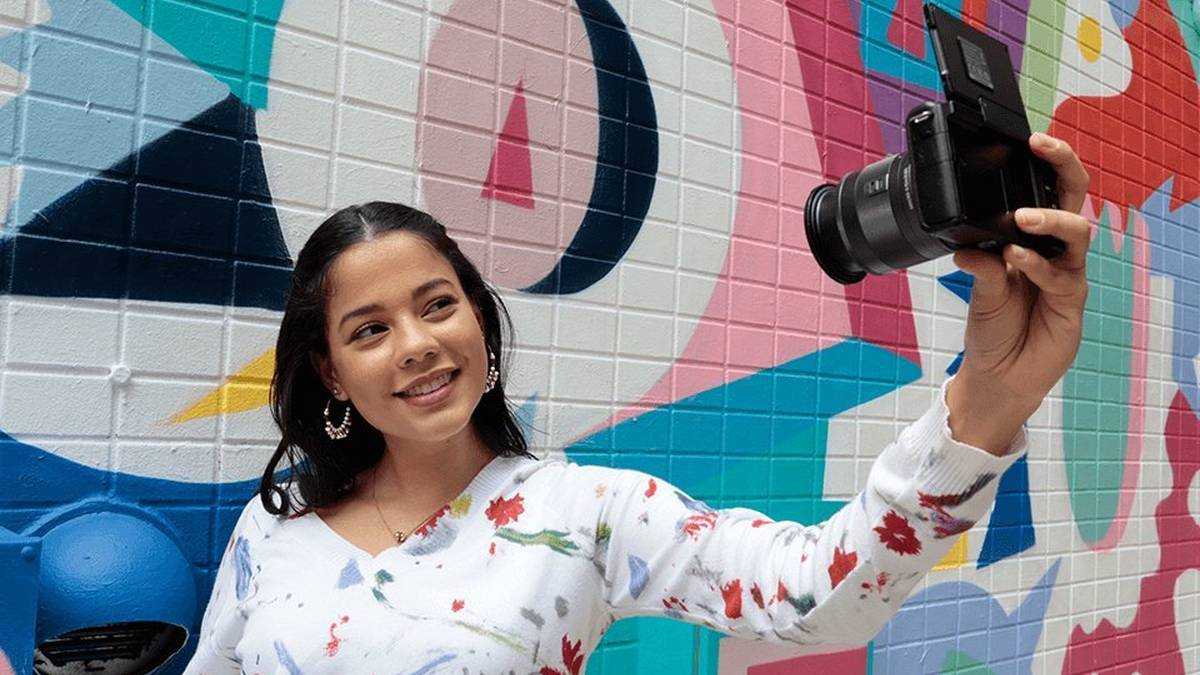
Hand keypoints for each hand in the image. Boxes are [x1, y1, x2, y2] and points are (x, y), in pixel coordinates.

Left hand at [945, 131, 1092, 453]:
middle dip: (1063, 167)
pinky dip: (1036, 264)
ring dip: (1050, 219)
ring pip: (1076, 232)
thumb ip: (980, 265)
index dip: (1044, 166)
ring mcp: (1066, 275)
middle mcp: (1053, 252)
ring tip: (1022, 217)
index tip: (1029, 140)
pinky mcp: (1071, 302)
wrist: (999, 375)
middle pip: (1073, 198)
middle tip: (1043, 146)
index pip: (1045, 193)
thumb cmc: (993, 329)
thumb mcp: (980, 291)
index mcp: (1032, 241)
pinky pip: (1060, 275)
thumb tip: (968, 244)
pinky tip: (1015, 258)